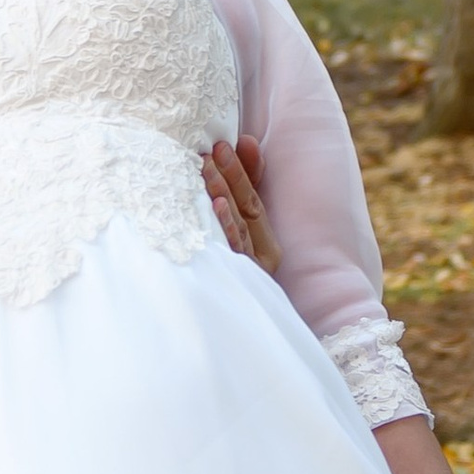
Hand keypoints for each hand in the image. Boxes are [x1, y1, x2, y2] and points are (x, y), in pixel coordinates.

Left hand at [203, 135, 278, 273]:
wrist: (217, 332)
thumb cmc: (229, 266)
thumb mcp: (241, 225)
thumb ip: (248, 185)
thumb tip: (247, 141)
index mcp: (267, 246)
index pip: (254, 202)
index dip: (241, 172)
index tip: (223, 144)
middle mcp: (261, 260)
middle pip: (246, 212)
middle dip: (229, 177)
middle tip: (211, 149)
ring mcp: (246, 275)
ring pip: (236, 228)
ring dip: (221, 194)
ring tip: (206, 166)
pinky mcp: (228, 286)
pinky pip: (229, 253)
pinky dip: (224, 227)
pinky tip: (215, 206)